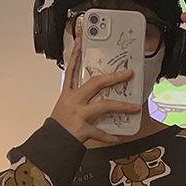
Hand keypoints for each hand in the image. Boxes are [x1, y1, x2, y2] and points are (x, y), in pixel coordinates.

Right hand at [50, 29, 141, 144]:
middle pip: (96, 83)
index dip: (76, 54)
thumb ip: (80, 100)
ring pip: (104, 105)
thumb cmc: (58, 127)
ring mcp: (78, 114)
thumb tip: (98, 97)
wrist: (50, 144)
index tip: (81, 40)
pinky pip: (101, 132)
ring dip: (123, 106)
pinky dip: (110, 136)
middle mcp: (73, 101)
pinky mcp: (82, 129)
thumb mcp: (65, 108)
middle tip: (127, 74)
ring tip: (135, 107)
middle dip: (114, 77)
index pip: (72, 69)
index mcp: (68, 94)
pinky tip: (119, 137)